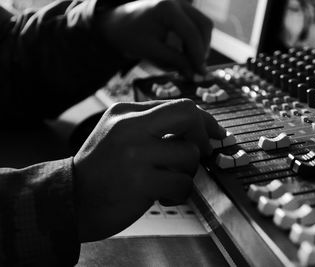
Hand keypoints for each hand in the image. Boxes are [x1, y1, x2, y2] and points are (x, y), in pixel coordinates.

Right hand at [73, 99, 224, 241]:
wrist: (70, 200)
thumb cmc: (101, 169)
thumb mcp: (119, 133)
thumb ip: (153, 125)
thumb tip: (199, 127)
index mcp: (126, 112)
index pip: (180, 105)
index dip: (204, 120)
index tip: (215, 133)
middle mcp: (130, 127)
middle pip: (188, 116)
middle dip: (203, 137)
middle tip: (202, 154)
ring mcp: (134, 154)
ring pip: (189, 155)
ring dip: (187, 173)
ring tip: (168, 181)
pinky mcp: (140, 183)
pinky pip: (182, 183)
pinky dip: (180, 193)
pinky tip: (163, 196)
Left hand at [96, 0, 212, 77]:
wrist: (119, 24)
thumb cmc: (131, 36)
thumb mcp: (151, 51)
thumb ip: (174, 61)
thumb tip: (194, 74)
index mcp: (167, 8)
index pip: (191, 33)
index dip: (198, 54)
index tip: (201, 72)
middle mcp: (178, 2)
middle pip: (204, 25)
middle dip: (202, 49)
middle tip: (198, 69)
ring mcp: (182, 4)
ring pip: (203, 25)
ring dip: (200, 45)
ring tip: (191, 63)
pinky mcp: (182, 11)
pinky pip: (197, 26)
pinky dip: (195, 41)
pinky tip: (187, 55)